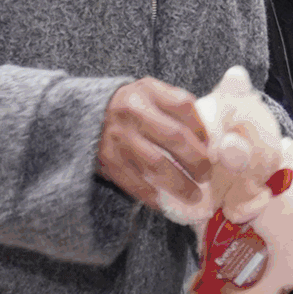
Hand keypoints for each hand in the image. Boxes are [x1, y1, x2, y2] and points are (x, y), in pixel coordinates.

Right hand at [94, 78, 210, 207]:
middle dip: (197, 160)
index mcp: (146, 90)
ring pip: (157, 165)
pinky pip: (135, 182)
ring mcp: (119, 137)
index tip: (210, 146)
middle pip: (175, 137)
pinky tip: (166, 202)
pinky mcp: (108, 160)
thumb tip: (207, 140)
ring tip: (194, 196)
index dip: (202, 129)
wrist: (82, 115)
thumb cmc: (128, 107)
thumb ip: (174, 107)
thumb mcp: (148, 94)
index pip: (183, 106)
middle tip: (206, 175)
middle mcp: (132, 112)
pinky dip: (153, 195)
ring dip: (180, 184)